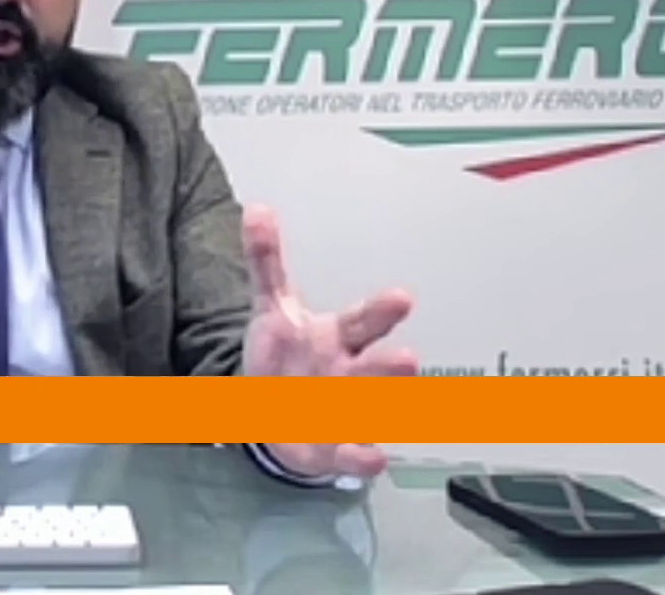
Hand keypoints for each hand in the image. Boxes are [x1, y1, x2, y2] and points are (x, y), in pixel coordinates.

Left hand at [240, 204, 416, 480]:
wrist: (278, 414)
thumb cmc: (286, 353)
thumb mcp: (272, 307)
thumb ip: (266, 262)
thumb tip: (255, 207)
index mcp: (339, 336)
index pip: (363, 320)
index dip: (381, 311)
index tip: (403, 297)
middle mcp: (352, 373)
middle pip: (376, 366)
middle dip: (392, 365)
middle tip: (409, 358)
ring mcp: (349, 412)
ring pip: (372, 408)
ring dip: (382, 407)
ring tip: (396, 410)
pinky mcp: (337, 450)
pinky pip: (355, 455)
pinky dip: (364, 456)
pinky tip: (372, 455)